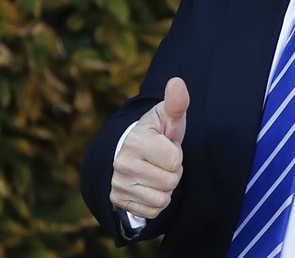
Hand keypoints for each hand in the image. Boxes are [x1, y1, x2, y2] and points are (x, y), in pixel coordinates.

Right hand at [110, 77, 189, 218]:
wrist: (133, 151)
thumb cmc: (157, 132)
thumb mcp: (168, 116)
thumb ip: (176, 102)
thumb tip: (177, 82)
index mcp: (136, 139)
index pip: (175, 161)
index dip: (177, 155)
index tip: (167, 146)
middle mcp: (122, 162)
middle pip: (170, 182)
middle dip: (172, 173)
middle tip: (162, 161)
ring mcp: (118, 183)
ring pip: (161, 199)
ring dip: (165, 188)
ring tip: (156, 172)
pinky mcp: (118, 200)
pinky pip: (152, 211)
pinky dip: (156, 202)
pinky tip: (149, 186)